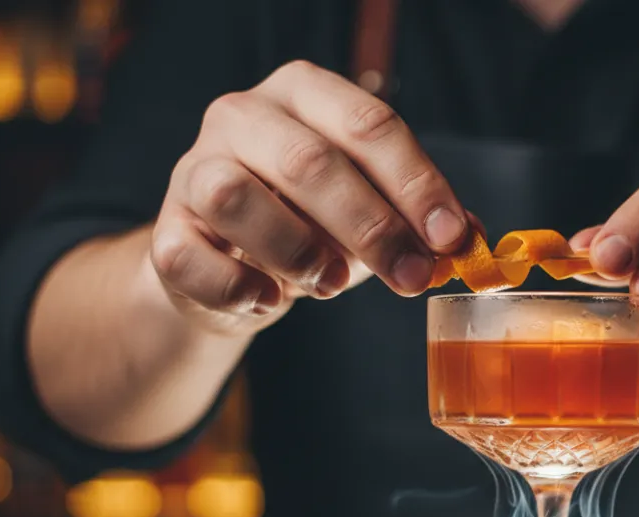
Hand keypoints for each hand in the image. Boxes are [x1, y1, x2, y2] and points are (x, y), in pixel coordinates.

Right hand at [148, 61, 469, 334]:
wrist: (231, 267)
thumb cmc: (313, 225)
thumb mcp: (374, 212)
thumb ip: (421, 221)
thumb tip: (472, 241)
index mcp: (304, 94)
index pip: (368, 123)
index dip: (416, 184)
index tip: (451, 238)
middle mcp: (241, 116)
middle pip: (308, 161)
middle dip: (372, 228)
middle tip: (412, 278)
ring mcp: (193, 169)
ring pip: (236, 196)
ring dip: (298, 252)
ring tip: (332, 283)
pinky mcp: (165, 231)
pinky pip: (190, 258)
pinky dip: (239, 287)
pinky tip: (270, 300)